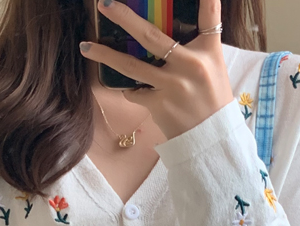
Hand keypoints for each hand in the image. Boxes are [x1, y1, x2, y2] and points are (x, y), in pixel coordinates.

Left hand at [78, 0, 233, 140]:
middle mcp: (190, 65)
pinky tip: (125, 85)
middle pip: (152, 36)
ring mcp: (172, 86)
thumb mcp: (213, 65)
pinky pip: (135, 91)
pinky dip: (129, 87)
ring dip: (105, 55)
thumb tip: (168, 25)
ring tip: (85, 46)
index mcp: (208, 50)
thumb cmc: (211, 98)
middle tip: (104, 4)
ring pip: (131, 66)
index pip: (209, 14)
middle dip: (124, 18)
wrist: (211, 137)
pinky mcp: (159, 105)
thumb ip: (197, 42)